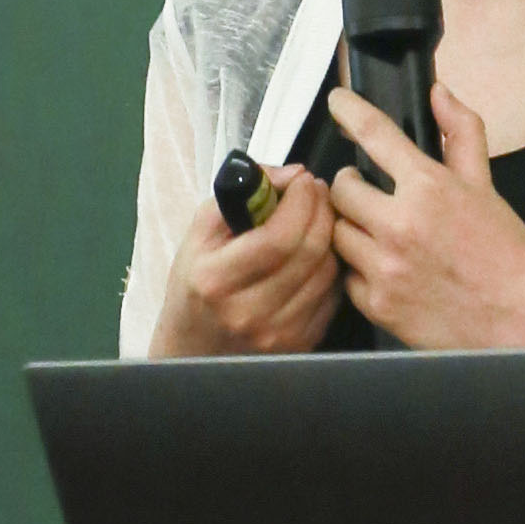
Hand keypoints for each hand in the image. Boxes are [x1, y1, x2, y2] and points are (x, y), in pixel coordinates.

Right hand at [148, 164, 343, 355]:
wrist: (193, 349)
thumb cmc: (195, 285)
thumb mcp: (199, 235)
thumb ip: (241, 196)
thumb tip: (291, 174)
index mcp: (216, 281)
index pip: (277, 237)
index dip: (300, 202)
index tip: (304, 180)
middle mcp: (248, 313)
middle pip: (309, 252)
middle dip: (321, 210)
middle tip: (317, 191)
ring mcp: (276, 334)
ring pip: (326, 272)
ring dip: (330, 236)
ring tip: (318, 217)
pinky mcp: (298, 345)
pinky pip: (331, 296)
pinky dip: (330, 267)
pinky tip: (316, 253)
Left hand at [322, 84, 524, 350]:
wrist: (523, 321)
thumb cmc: (508, 256)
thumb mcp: (486, 186)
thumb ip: (462, 133)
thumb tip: (440, 95)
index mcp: (429, 187)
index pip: (374, 134)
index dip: (349, 110)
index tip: (338, 102)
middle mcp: (400, 224)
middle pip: (341, 188)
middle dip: (351, 184)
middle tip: (366, 191)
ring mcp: (385, 267)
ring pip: (337, 232)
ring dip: (351, 227)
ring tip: (378, 232)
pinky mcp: (377, 304)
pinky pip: (346, 276)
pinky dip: (360, 270)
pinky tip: (386, 268)